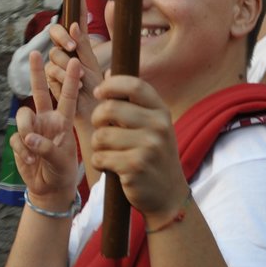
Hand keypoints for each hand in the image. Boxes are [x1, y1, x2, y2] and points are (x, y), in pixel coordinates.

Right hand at [12, 52, 83, 210]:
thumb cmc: (62, 171)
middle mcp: (48, 119)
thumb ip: (47, 148)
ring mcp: (32, 128)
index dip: (70, 79)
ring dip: (26, 131)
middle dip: (37, 73)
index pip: (68, 96)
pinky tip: (29, 160)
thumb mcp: (61, 160)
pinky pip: (15, 138)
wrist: (49, 188)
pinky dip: (20, 150)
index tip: (75, 60)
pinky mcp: (19, 140)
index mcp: (64, 121)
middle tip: (35, 53)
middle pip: (40, 91)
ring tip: (33, 149)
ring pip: (22, 115)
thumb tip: (28, 138)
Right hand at [46, 23, 105, 134]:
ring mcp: (57, 64)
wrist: (92, 113)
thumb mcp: (94, 65)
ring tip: (81, 78)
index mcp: (82, 44)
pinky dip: (62, 78)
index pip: (78, 20)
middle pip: (56, 33)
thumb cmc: (98, 90)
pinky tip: (74, 85)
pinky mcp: (50, 79)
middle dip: (62, 37)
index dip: (78, 4)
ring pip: (54, 54)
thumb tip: (74, 24)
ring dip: (67, 67)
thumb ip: (84, 45)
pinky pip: (50, 71)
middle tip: (72, 47)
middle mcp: (68, 51)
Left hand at [89, 75, 186, 223]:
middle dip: (97, 119)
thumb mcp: (154, 126)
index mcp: (161, 112)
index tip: (99, 93)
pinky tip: (111, 167)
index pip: (134, 85)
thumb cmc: (154, 156)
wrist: (168, 194)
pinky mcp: (135, 166)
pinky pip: (100, 157)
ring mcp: (148, 147)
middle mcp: (158, 126)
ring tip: (109, 152)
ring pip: (101, 135)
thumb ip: (134, 103)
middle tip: (101, 129)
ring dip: (98, 145)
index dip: (111, 85)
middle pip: (110, 108)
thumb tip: (109, 71)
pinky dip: (100, 162)